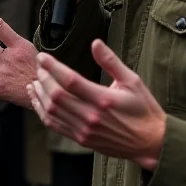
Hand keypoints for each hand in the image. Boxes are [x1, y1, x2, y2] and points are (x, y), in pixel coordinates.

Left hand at [28, 39, 166, 170]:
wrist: (150, 142)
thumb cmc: (143, 108)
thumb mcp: (132, 80)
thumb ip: (111, 61)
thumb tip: (95, 43)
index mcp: (103, 99)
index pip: (70, 80)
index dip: (53, 67)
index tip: (43, 56)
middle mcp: (91, 116)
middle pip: (56, 96)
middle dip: (43, 78)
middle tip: (40, 66)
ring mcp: (84, 130)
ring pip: (52, 112)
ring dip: (40, 95)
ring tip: (34, 81)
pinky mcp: (81, 139)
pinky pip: (56, 126)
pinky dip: (43, 112)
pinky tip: (39, 101)